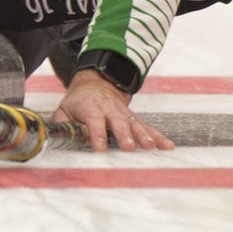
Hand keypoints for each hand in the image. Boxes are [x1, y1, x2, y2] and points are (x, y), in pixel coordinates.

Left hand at [52, 70, 174, 152]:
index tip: (101, 148)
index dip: (97, 134)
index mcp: (91, 108)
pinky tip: (168, 146)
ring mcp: (124, 112)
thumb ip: (64, 125)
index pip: (94, 121)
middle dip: (124, 134)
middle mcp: (110, 109)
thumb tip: (67, 140)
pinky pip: (147, 126)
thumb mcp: (65, 110)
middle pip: (118, 121)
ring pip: (135, 123)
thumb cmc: (78, 102)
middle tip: (129, 147)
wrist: (96, 83)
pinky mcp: (134, 117)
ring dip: (144, 135)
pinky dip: (158, 136)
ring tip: (151, 146)